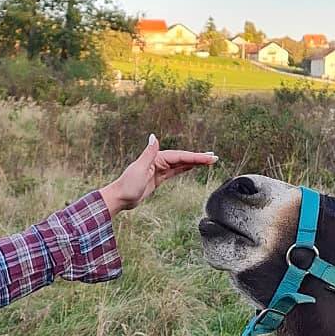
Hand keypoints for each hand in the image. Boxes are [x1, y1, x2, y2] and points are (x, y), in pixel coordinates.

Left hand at [100, 134, 217, 214]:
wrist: (120, 198)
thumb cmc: (127, 185)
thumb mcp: (139, 169)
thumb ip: (148, 153)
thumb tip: (153, 136)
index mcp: (156, 158)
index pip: (180, 156)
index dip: (195, 157)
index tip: (209, 157)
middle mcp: (158, 161)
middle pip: (182, 158)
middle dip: (198, 158)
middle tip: (214, 158)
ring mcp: (159, 169)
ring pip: (180, 164)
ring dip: (194, 162)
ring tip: (208, 160)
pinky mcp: (158, 178)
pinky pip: (175, 171)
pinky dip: (185, 168)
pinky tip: (192, 166)